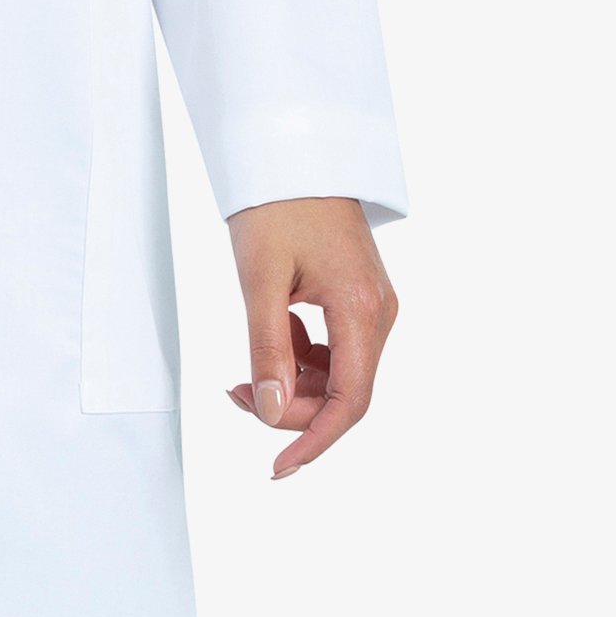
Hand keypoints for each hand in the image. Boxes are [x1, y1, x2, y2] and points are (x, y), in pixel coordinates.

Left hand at [225, 195, 398, 479]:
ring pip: (338, 374)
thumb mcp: (260, 277)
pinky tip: (271, 338)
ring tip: (245, 368)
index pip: (348, 402)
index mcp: (361, 308)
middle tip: (237, 392)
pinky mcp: (357, 298)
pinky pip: (334, 350)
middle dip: (291, 408)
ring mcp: (372, 305)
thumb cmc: (276, 204)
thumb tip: (268, 410)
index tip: (278, 466)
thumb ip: (265, 347)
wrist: (293, 149)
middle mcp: (378, 312)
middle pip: (343, 393)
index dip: (313, 440)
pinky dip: (300, 358)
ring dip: (293, 384)